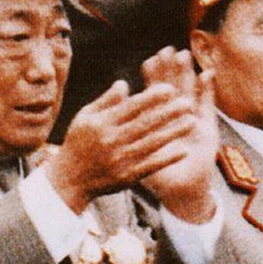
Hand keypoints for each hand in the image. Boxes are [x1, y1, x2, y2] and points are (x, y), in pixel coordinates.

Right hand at [45, 80, 199, 212]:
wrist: (69, 180)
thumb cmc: (78, 143)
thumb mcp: (85, 117)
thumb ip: (105, 101)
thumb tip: (124, 83)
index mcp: (102, 123)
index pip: (131, 107)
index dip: (152, 97)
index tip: (170, 88)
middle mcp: (112, 141)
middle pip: (145, 124)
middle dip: (168, 113)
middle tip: (188, 103)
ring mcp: (120, 160)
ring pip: (152, 143)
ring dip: (174, 133)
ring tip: (192, 122)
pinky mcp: (127, 177)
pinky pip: (151, 166)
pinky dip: (168, 158)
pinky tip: (184, 150)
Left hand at [135, 48, 219, 222]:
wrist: (182, 192)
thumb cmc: (158, 175)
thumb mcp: (139, 154)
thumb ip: (129, 134)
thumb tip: (117, 118)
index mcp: (158, 123)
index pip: (154, 94)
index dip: (153, 77)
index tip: (151, 58)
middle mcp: (176, 118)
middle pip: (172, 88)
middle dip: (170, 69)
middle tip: (168, 49)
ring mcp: (193, 121)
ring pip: (189, 92)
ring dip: (187, 74)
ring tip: (184, 55)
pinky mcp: (208, 128)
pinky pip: (207, 106)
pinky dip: (207, 90)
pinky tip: (207, 74)